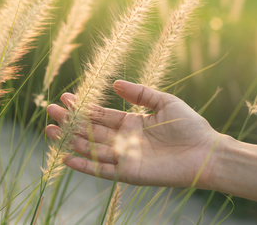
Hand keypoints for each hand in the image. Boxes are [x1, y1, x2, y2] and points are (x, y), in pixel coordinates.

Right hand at [46, 80, 219, 188]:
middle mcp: (124, 140)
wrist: (206, 152)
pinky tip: (66, 157)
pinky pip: (101, 169)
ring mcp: (124, 157)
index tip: (66, 96)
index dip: (83, 106)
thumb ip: (140, 93)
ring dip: (70, 140)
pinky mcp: (128, 173)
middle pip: (91, 130)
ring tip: (50, 130)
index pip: (101, 114)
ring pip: (91, 148)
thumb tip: (115, 82)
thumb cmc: (189, 126)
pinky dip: (83, 165)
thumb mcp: (164, 102)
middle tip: (50, 110)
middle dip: (70, 121)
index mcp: (131, 122)